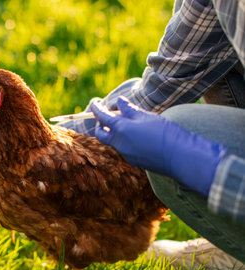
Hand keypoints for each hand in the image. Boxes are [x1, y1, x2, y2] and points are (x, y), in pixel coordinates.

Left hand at [90, 96, 225, 195]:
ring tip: (126, 124)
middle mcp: (119, 143)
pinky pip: (123, 149)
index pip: (102, 116)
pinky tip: (138, 136)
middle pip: (101, 134)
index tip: (94, 102)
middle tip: (107, 115)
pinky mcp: (133, 161)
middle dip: (100, 124)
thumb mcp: (147, 117)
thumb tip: (119, 102)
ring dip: (114, 132)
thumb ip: (130, 110)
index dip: (96, 108)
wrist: (180, 157)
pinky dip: (124, 140)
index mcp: (121, 129)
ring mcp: (125, 154)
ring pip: (112, 142)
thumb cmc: (166, 132)